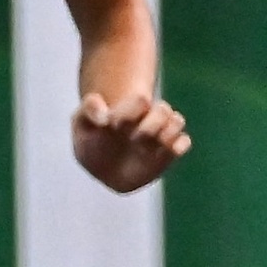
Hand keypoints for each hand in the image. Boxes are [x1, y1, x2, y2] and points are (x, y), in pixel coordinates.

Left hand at [73, 90, 189, 192]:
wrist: (102, 165)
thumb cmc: (91, 139)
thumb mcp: (81, 122)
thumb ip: (89, 109)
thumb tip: (106, 117)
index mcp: (130, 109)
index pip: (140, 101)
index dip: (128, 113)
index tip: (113, 126)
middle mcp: (149, 118)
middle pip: (163, 109)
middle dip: (148, 124)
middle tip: (133, 139)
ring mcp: (160, 135)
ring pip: (177, 121)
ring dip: (165, 134)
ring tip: (145, 147)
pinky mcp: (169, 152)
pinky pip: (184, 143)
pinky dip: (178, 145)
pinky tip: (161, 152)